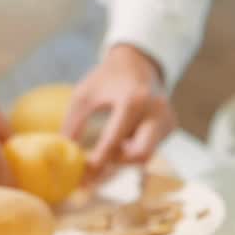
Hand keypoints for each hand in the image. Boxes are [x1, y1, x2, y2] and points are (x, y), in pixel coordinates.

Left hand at [63, 44, 174, 174]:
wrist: (138, 61)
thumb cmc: (107, 78)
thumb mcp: (84, 95)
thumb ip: (73, 124)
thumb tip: (64, 155)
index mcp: (133, 100)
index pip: (114, 141)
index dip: (98, 160)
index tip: (84, 172)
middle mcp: (156, 111)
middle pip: (141, 155)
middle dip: (119, 162)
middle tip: (100, 161)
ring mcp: (167, 119)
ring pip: (146, 154)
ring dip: (126, 155)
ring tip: (111, 143)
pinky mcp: (170, 126)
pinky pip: (151, 147)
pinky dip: (134, 148)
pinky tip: (125, 135)